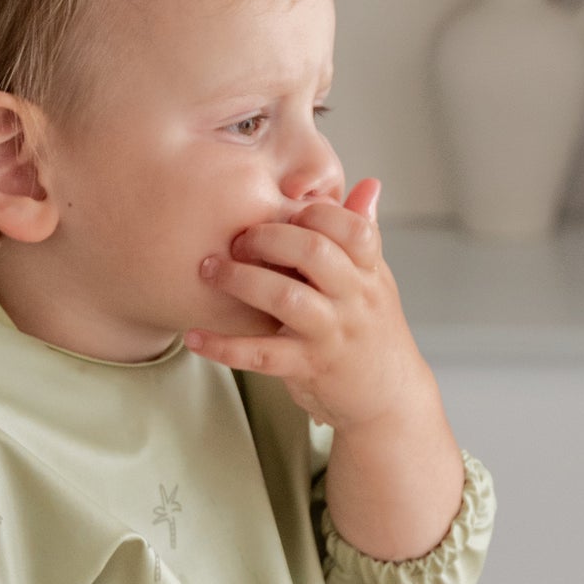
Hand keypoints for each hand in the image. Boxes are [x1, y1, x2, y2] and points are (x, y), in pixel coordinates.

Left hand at [186, 178, 430, 430]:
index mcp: (369, 271)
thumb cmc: (372, 330)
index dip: (313, 211)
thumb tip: (368, 184)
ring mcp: (331, 334)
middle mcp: (354, 299)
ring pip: (287, 298)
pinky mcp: (308, 368)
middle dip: (269, 237)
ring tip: (209, 271)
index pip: (351, 226)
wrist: (388, 398)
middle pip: (315, 252)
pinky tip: (195, 337)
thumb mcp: (376, 281)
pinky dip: (223, 346)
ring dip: (241, 280)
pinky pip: (260, 355)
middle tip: (236, 239)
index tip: (281, 209)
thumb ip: (364, 235)